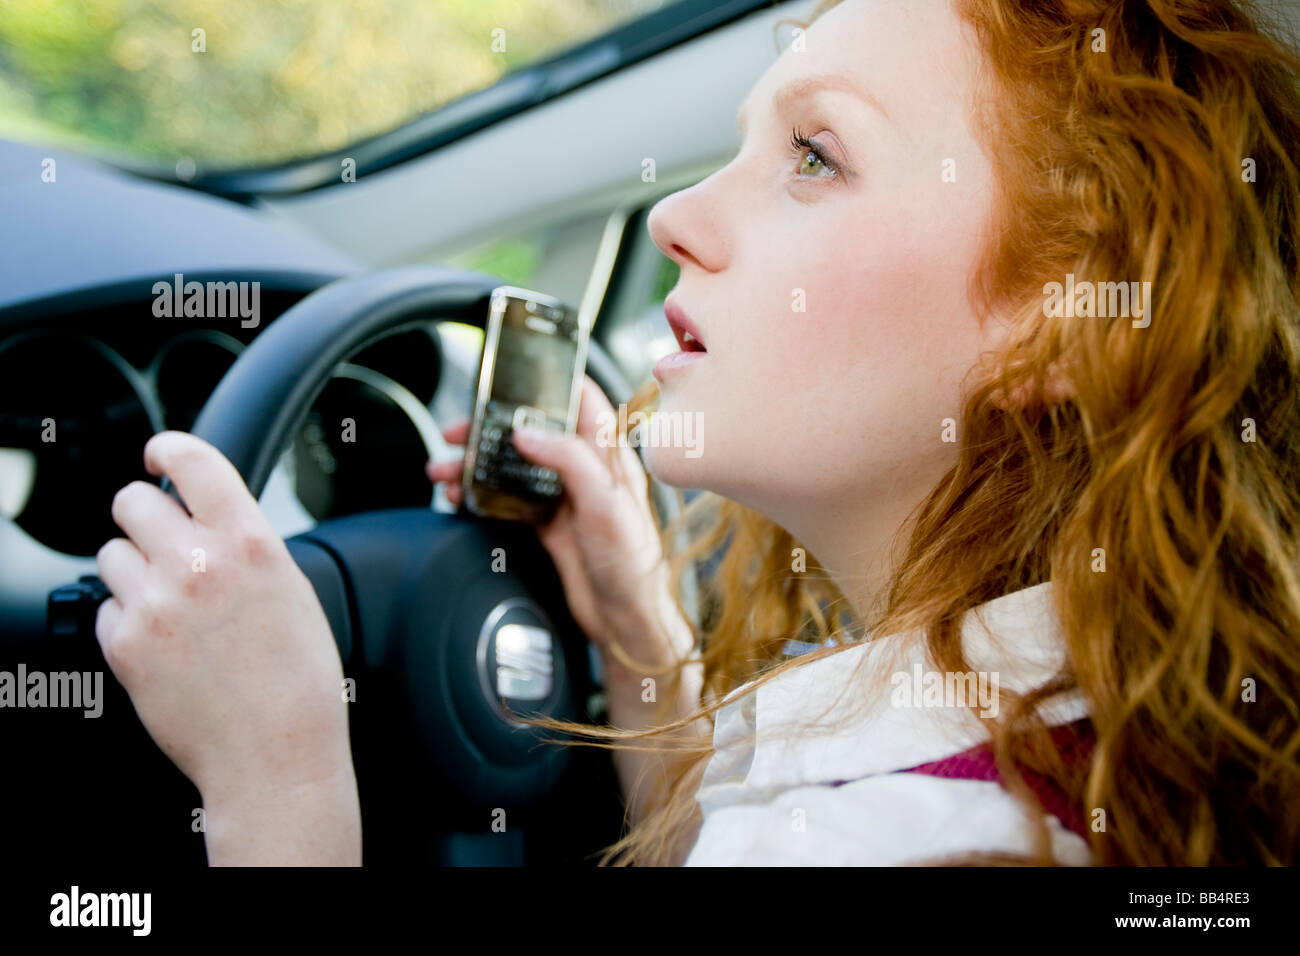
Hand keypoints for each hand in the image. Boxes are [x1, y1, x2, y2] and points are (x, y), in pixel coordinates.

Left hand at [95, 432, 357, 832]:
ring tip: (168, 604)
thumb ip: (247, 546)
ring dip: (132, 568)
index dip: (168, 449)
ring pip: (111, 552)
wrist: (276, 755)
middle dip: (143, 515)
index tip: (159, 456)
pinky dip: (126, 620)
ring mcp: (155, 604)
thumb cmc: (298, 682)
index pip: (192, 460)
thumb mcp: (293, 591)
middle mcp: (198, 564)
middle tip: (160, 541)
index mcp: (251, 543)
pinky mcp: (124, 645)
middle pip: (133, 501)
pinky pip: (105, 608)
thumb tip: (208, 520)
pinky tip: (163, 644)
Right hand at [427, 377, 693, 670]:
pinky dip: (480, 496)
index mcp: (609, 455)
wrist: (627, 620)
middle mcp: (586, 470)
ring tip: (443, 470)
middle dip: (492, 427)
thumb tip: (527, 432)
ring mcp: (565, 497)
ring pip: (513, 466)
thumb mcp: (605, 503)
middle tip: (457, 432)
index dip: (549, 381)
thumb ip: (569, 460)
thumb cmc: (634, 564)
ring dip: (477, 465)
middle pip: (533, 431)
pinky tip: (460, 498)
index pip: (581, 400)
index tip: (513, 374)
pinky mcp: (548, 524)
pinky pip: (507, 500)